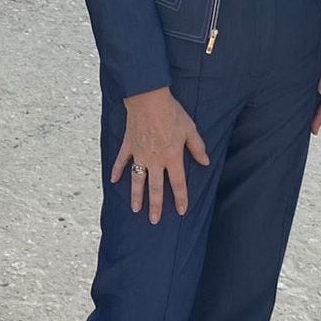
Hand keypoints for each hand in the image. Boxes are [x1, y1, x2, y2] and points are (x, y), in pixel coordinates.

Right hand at [111, 88, 209, 223]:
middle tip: (153, 220)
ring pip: (137, 179)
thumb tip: (205, 161)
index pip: (178, 183)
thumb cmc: (172, 113)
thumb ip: (197, 147)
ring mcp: (140, 154)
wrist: (149, 99)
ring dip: (136, 195)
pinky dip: (117, 170)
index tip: (181, 211)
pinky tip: (114, 180)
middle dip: (155, 206)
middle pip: (155, 188)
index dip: (180, 198)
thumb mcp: (190, 129)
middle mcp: (155, 160)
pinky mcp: (129, 145)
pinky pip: (122, 161)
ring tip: (135, 209)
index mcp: (172, 157)